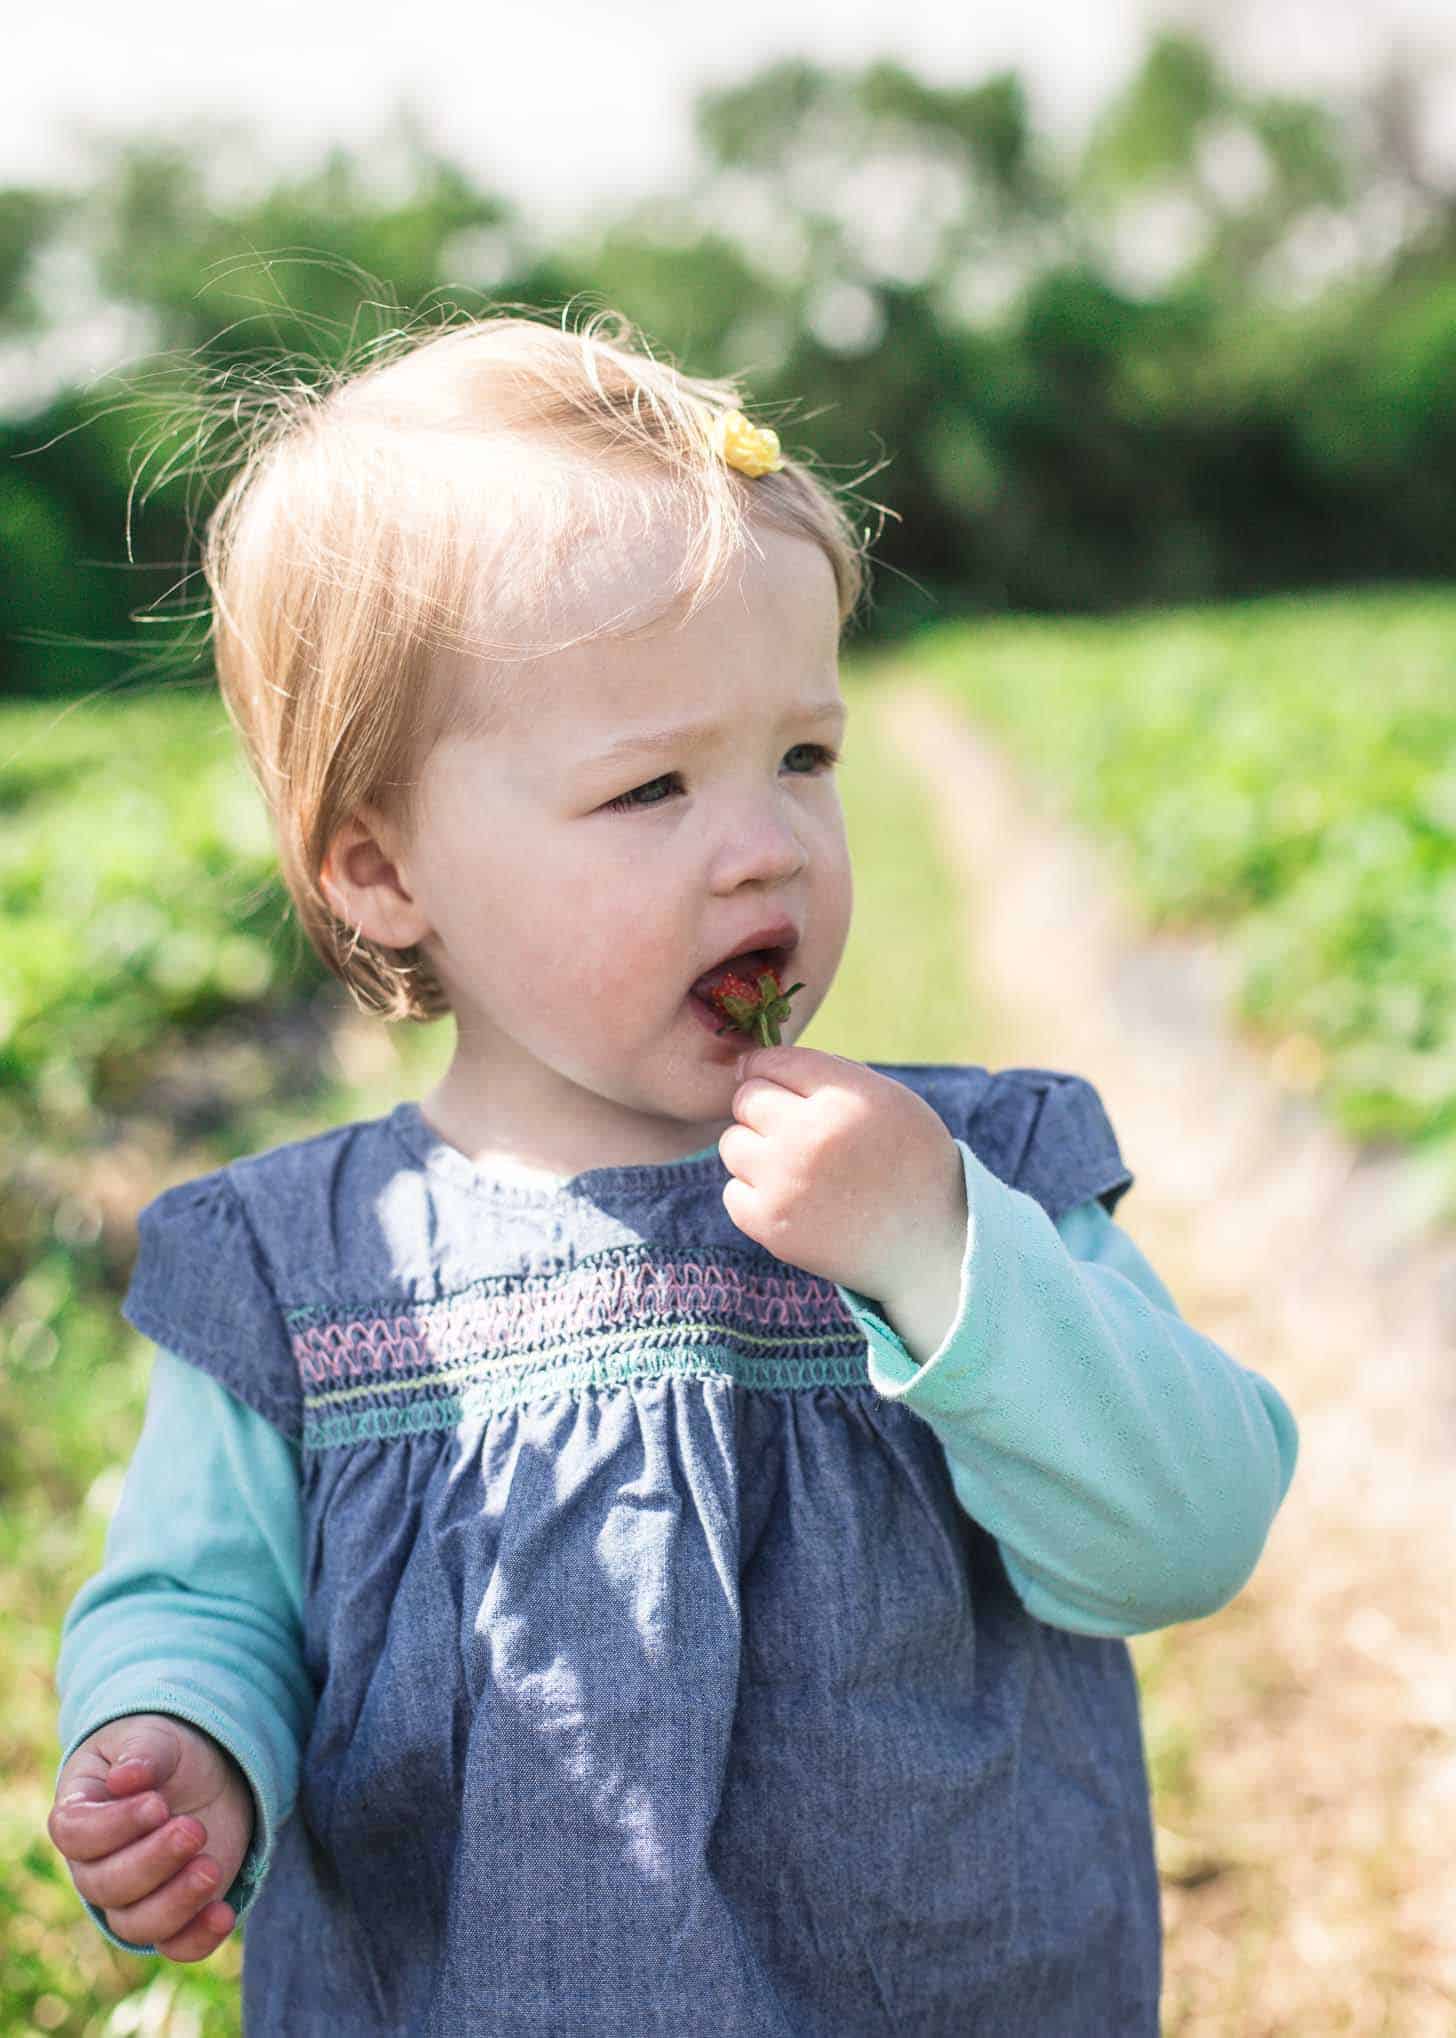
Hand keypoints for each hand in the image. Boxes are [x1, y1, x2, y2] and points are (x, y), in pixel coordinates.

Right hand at [48, 1712, 254, 1960]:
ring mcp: (134, 1896)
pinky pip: (174, 1945)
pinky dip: (197, 1939)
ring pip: (135, 1924)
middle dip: (152, 1862)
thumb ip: (141, 1753)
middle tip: (194, 1830)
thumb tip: (124, 1779)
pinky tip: (224, 1913)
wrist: (202, 1772)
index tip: (158, 1804)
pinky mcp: (174, 1913)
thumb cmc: (164, 1751)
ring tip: (211, 1869)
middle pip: (105, 1885)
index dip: (113, 1826)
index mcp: (80, 1815)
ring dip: (175, 1903)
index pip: (75, 1835)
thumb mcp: (154, 1736)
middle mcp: (97, 1864)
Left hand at [720, 1046, 967, 1309]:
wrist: (932, 1247)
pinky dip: (754, 1195)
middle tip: (790, 1129)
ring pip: (732, 1143)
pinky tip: (790, 1199)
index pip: (774, 1060)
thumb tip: (765, 1063)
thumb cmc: (912, 1164)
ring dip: (754, 1150)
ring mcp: (786, 1182)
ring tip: (792, 1166)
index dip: (766, 1066)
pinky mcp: (771, 1225)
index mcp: (845, 1098)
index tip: (767, 1078)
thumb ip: (833, 1077)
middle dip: (762, 1107)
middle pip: (746, 1098)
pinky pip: (732, 1192)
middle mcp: (811, 1135)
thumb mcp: (892, 1101)